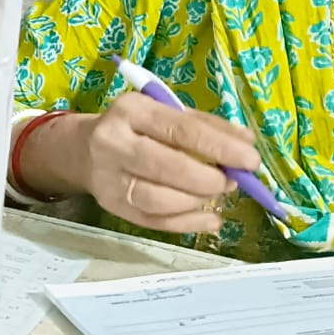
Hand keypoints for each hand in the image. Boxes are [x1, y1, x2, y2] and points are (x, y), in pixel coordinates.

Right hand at [80, 93, 260, 234]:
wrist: (83, 150)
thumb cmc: (136, 128)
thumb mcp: (166, 113)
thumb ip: (206, 126)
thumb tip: (246, 143)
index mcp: (132, 111)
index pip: (180, 130)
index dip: (219, 147)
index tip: (250, 160)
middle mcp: (114, 143)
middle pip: (166, 166)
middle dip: (208, 179)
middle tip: (232, 181)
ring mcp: (110, 178)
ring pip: (158, 199)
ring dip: (197, 201)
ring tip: (217, 195)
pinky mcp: (112, 206)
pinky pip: (154, 221)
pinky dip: (188, 223)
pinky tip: (210, 218)